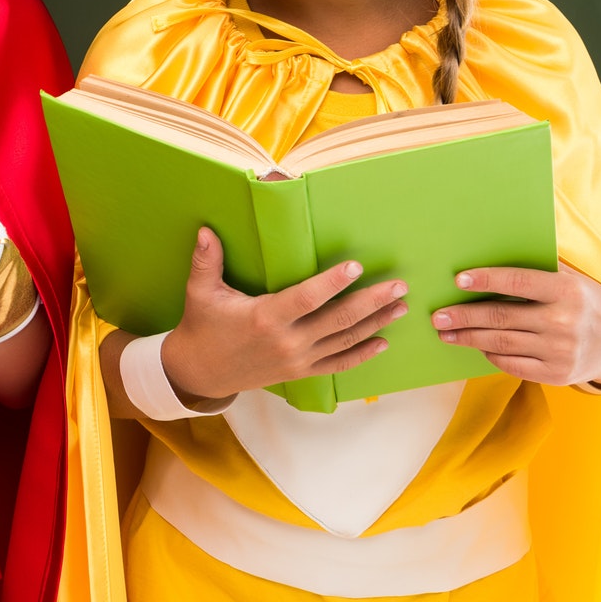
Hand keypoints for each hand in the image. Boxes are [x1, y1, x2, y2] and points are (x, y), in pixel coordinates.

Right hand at [159, 227, 407, 401]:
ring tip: (400, 306)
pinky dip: (362, 354)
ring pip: (345, 341)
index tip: (356, 266)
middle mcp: (287, 341)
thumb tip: (205, 230)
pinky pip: (338, 364)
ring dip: (376, 324)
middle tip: (399, 286)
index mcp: (264, 318)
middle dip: (372, 302)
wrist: (200, 371)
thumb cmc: (202, 326)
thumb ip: (206, 260)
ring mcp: (297, 360)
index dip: (332, 282)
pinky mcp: (300, 372)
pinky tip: (382, 341)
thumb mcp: (200, 291)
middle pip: (337, 320)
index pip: (306, 298)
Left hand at [432, 264, 600, 386]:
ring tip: (445, 332)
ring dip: (467, 337)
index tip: (458, 279)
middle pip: (501, 318)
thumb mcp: (571, 278)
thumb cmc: (584, 301)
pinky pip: (512, 364)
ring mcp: (560, 351)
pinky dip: (490, 354)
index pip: (518, 282)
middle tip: (437, 316)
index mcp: (566, 291)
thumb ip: (538, 269)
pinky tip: (476, 346)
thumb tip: (488, 251)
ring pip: (501, 343)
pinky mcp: (557, 374)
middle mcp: (564, 321)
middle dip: (463, 316)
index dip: (486, 280)